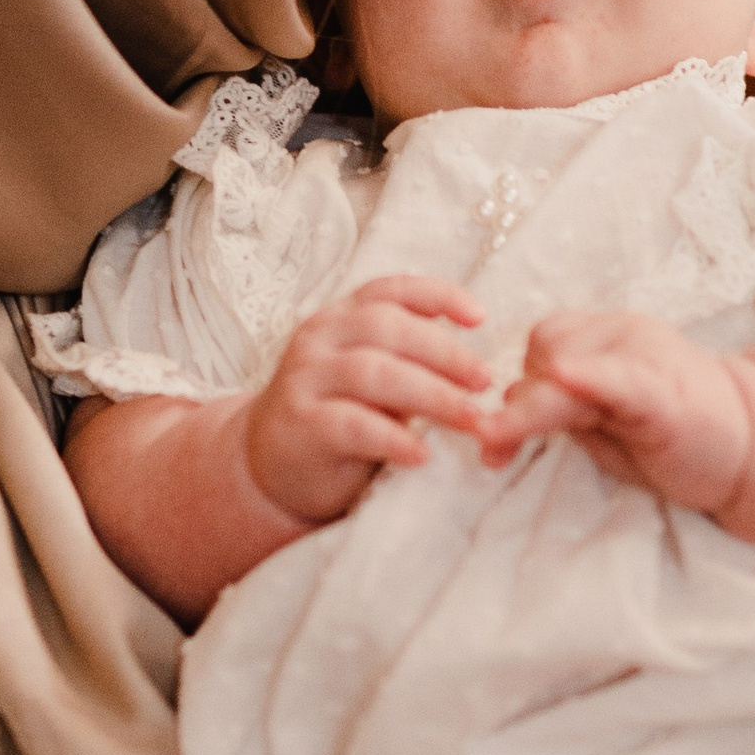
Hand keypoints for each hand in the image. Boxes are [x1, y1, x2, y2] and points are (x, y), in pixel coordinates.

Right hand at [242, 279, 489, 526]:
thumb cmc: (337, 415)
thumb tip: (476, 368)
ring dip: (431, 395)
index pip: (391, 291)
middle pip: (388, 328)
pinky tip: (422, 454)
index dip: (438, 296)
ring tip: (470, 419)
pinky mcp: (300, 423)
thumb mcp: (373, 380)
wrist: (270, 463)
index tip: (481, 317)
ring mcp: (306, 378)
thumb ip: (408, 362)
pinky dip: (393, 438)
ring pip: (374, 373)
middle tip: (485, 382)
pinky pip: (352, 424)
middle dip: (445, 353)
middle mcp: (320, 338)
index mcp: (343, 318)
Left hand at [482, 310, 753, 517]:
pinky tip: (567, 376)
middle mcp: (623, 334)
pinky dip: (592, 378)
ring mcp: (646, 358)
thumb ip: (553, 412)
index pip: (542, 345)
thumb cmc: (673, 435)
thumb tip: (492, 420)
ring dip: (532, 405)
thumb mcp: (601, 421)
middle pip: (545, 352)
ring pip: (568, 365)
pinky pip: (622, 379)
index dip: (512, 389)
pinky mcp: (665, 394)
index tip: (488, 439)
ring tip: (502, 441)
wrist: (754, 445)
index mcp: (606, 336)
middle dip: (515, 405)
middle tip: (491, 450)